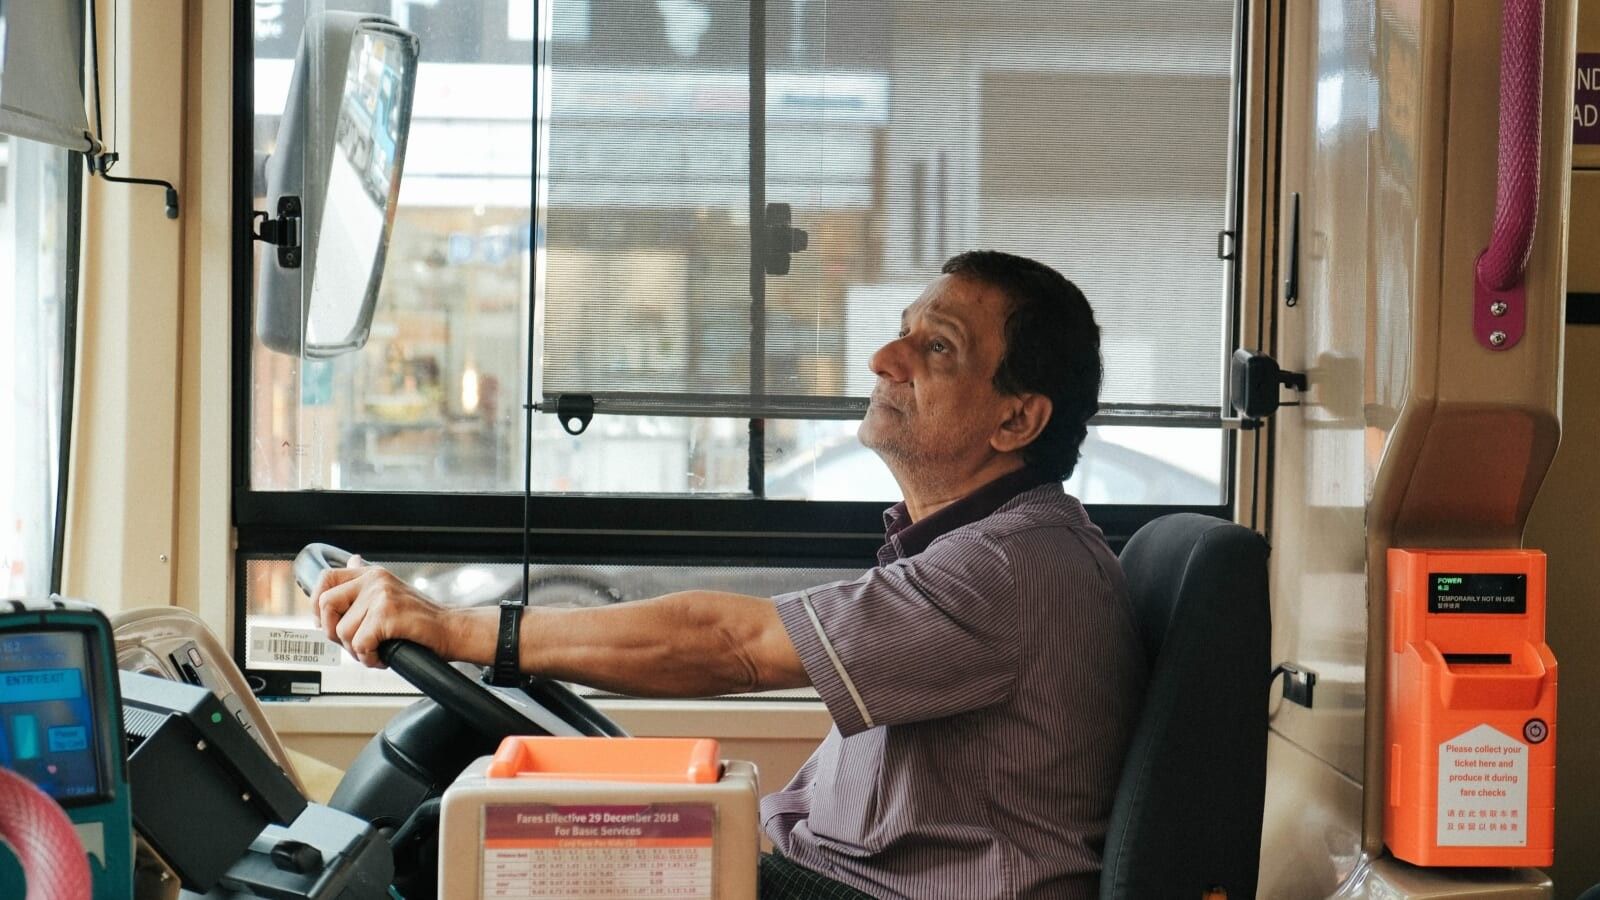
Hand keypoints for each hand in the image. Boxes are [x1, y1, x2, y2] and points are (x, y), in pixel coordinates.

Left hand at [311, 556, 457, 667]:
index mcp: (373, 574)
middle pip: (326, 605)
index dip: (317, 604)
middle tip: (355, 643)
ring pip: (342, 631)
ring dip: (357, 651)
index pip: (326, 578)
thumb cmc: (422, 621)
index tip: (326, 623)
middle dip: (333, 632)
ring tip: (376, 651)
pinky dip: (369, 658)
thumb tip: (351, 560)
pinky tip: (383, 657)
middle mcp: (375, 580)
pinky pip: (360, 644)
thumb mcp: (392, 593)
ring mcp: (381, 596)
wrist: (452, 630)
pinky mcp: (387, 614)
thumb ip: (367, 582)